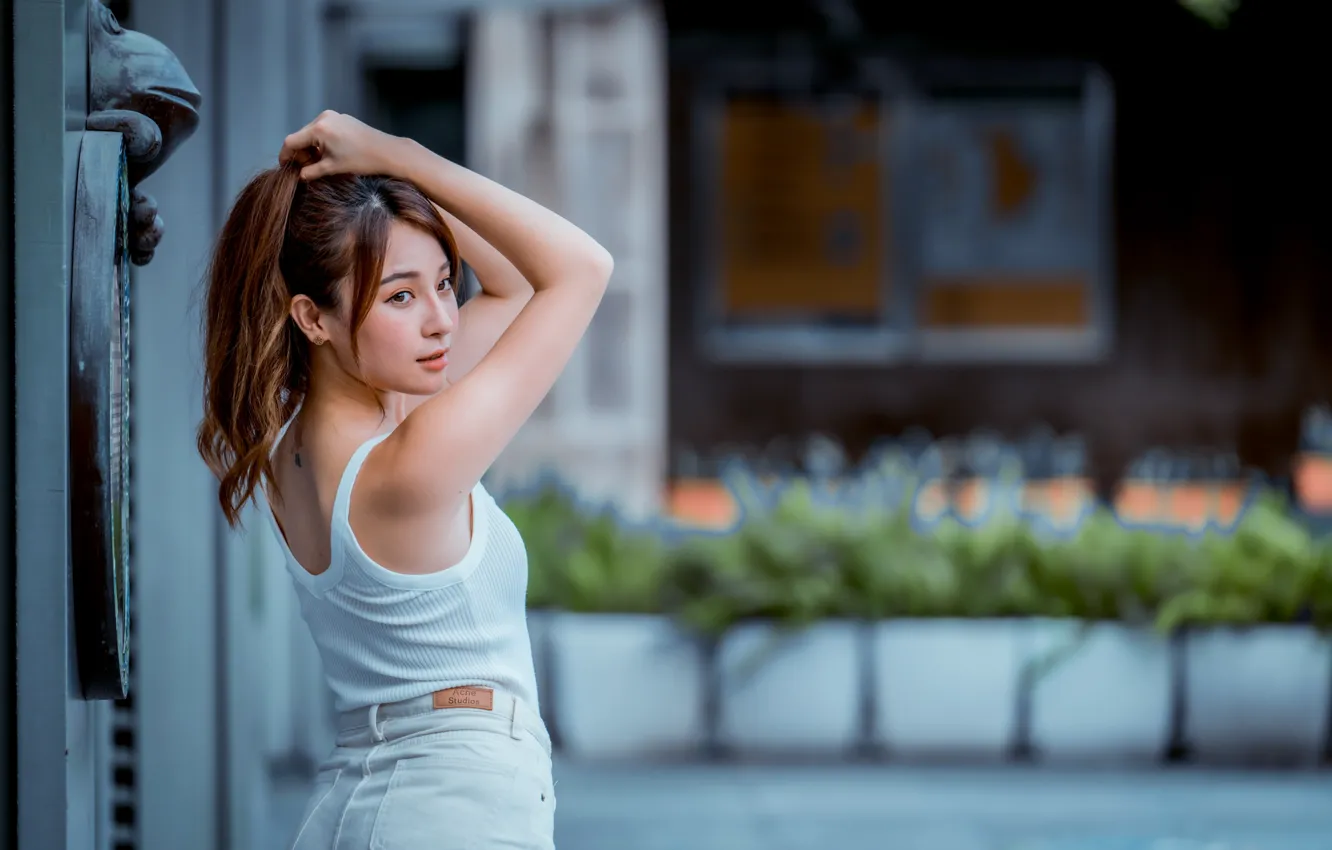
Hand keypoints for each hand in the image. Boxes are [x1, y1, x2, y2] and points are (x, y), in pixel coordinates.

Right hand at [278, 110, 401, 180]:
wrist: (388, 152)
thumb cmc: (362, 160)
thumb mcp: (333, 168)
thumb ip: (312, 171)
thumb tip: (299, 176)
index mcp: (319, 129)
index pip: (291, 141)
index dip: (285, 155)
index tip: (285, 167)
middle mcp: (323, 118)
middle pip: (301, 136)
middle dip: (300, 153)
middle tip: (305, 169)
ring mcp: (333, 116)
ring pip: (311, 133)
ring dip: (310, 148)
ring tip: (319, 163)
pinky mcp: (342, 118)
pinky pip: (323, 129)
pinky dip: (321, 142)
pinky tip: (329, 154)